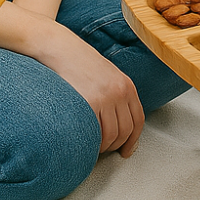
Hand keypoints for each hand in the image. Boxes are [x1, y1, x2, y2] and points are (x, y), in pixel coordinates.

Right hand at [0, 3, 144, 156]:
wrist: (61, 48)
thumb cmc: (79, 63)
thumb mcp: (106, 75)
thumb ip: (115, 95)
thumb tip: (117, 121)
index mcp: (127, 85)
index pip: (138, 119)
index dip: (133, 140)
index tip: (126, 151)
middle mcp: (120, 92)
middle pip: (126, 131)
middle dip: (116, 146)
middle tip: (103, 151)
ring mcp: (105, 97)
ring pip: (111, 135)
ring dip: (101, 147)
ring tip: (91, 147)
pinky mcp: (89, 102)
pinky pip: (95, 132)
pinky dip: (91, 143)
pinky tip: (83, 142)